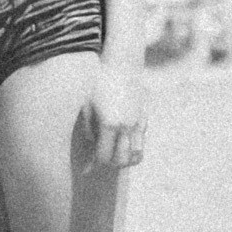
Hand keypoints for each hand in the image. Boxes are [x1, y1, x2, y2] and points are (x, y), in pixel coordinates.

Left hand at [79, 57, 145, 172]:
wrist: (122, 65)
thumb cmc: (99, 84)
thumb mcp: (87, 105)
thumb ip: (89, 129)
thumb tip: (93, 145)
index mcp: (109, 124)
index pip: (104, 156)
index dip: (94, 164)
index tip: (86, 167)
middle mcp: (125, 127)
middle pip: (121, 161)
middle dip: (110, 164)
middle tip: (101, 160)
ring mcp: (137, 123)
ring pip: (137, 154)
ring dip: (126, 159)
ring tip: (116, 155)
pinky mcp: (144, 118)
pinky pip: (141, 141)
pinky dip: (133, 147)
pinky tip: (123, 142)